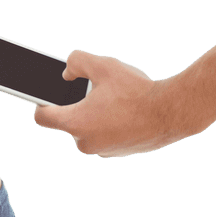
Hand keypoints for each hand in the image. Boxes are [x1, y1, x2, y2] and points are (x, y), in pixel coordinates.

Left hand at [33, 50, 190, 157]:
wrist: (173, 112)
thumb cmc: (136, 90)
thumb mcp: (102, 65)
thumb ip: (76, 62)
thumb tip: (66, 73)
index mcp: (75, 124)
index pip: (42, 117)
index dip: (42, 103)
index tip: (48, 96)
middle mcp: (85, 143)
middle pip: (68, 122)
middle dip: (77, 106)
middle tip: (94, 92)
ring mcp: (103, 151)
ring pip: (88, 129)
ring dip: (95, 116)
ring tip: (114, 102)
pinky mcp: (119, 154)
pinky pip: (105, 136)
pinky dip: (110, 125)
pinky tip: (125, 112)